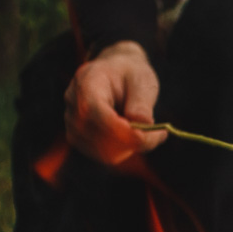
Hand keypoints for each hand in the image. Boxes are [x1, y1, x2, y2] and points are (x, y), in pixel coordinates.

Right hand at [63, 41, 167, 166]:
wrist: (116, 74)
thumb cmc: (130, 75)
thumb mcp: (142, 80)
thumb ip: (141, 102)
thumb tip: (143, 124)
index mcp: (86, 83)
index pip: (94, 111)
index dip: (120, 128)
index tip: (148, 133)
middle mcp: (73, 105)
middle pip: (99, 136)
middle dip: (133, 140)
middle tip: (159, 132)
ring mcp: (73, 124)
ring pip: (104, 152)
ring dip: (131, 147)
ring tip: (148, 131)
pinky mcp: (80, 139)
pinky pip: (105, 156)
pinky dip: (126, 151)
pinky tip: (137, 137)